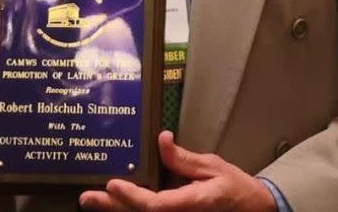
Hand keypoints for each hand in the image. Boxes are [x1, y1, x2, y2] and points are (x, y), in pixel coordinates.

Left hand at [79, 131, 277, 211]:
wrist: (256, 211)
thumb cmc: (234, 188)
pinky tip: (113, 203)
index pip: (158, 205)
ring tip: (91, 200)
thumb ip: (184, 158)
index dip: (134, 197)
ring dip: (117, 210)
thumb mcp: (213, 166)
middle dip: (114, 206)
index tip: (114, 184)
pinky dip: (130, 210)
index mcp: (194, 203)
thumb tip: (161, 138)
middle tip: (87, 197)